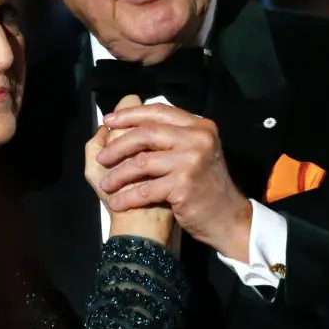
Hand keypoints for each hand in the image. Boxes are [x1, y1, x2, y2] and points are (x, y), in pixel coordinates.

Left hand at [98, 103, 252, 259]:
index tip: (108, 120)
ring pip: (141, 162)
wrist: (226, 217)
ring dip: (118, 175)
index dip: (130, 115)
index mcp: (199, 126)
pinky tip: (117, 202)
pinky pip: (145, 189)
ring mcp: (191, 162)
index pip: (158, 111)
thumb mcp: (195, 150)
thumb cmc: (205, 184)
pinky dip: (127, 197)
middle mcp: (198, 139)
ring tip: (106, 184)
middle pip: (146, 133)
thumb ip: (171, 133)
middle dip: (118, 145)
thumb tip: (132, 115)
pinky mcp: (184, 186)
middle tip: (102, 158)